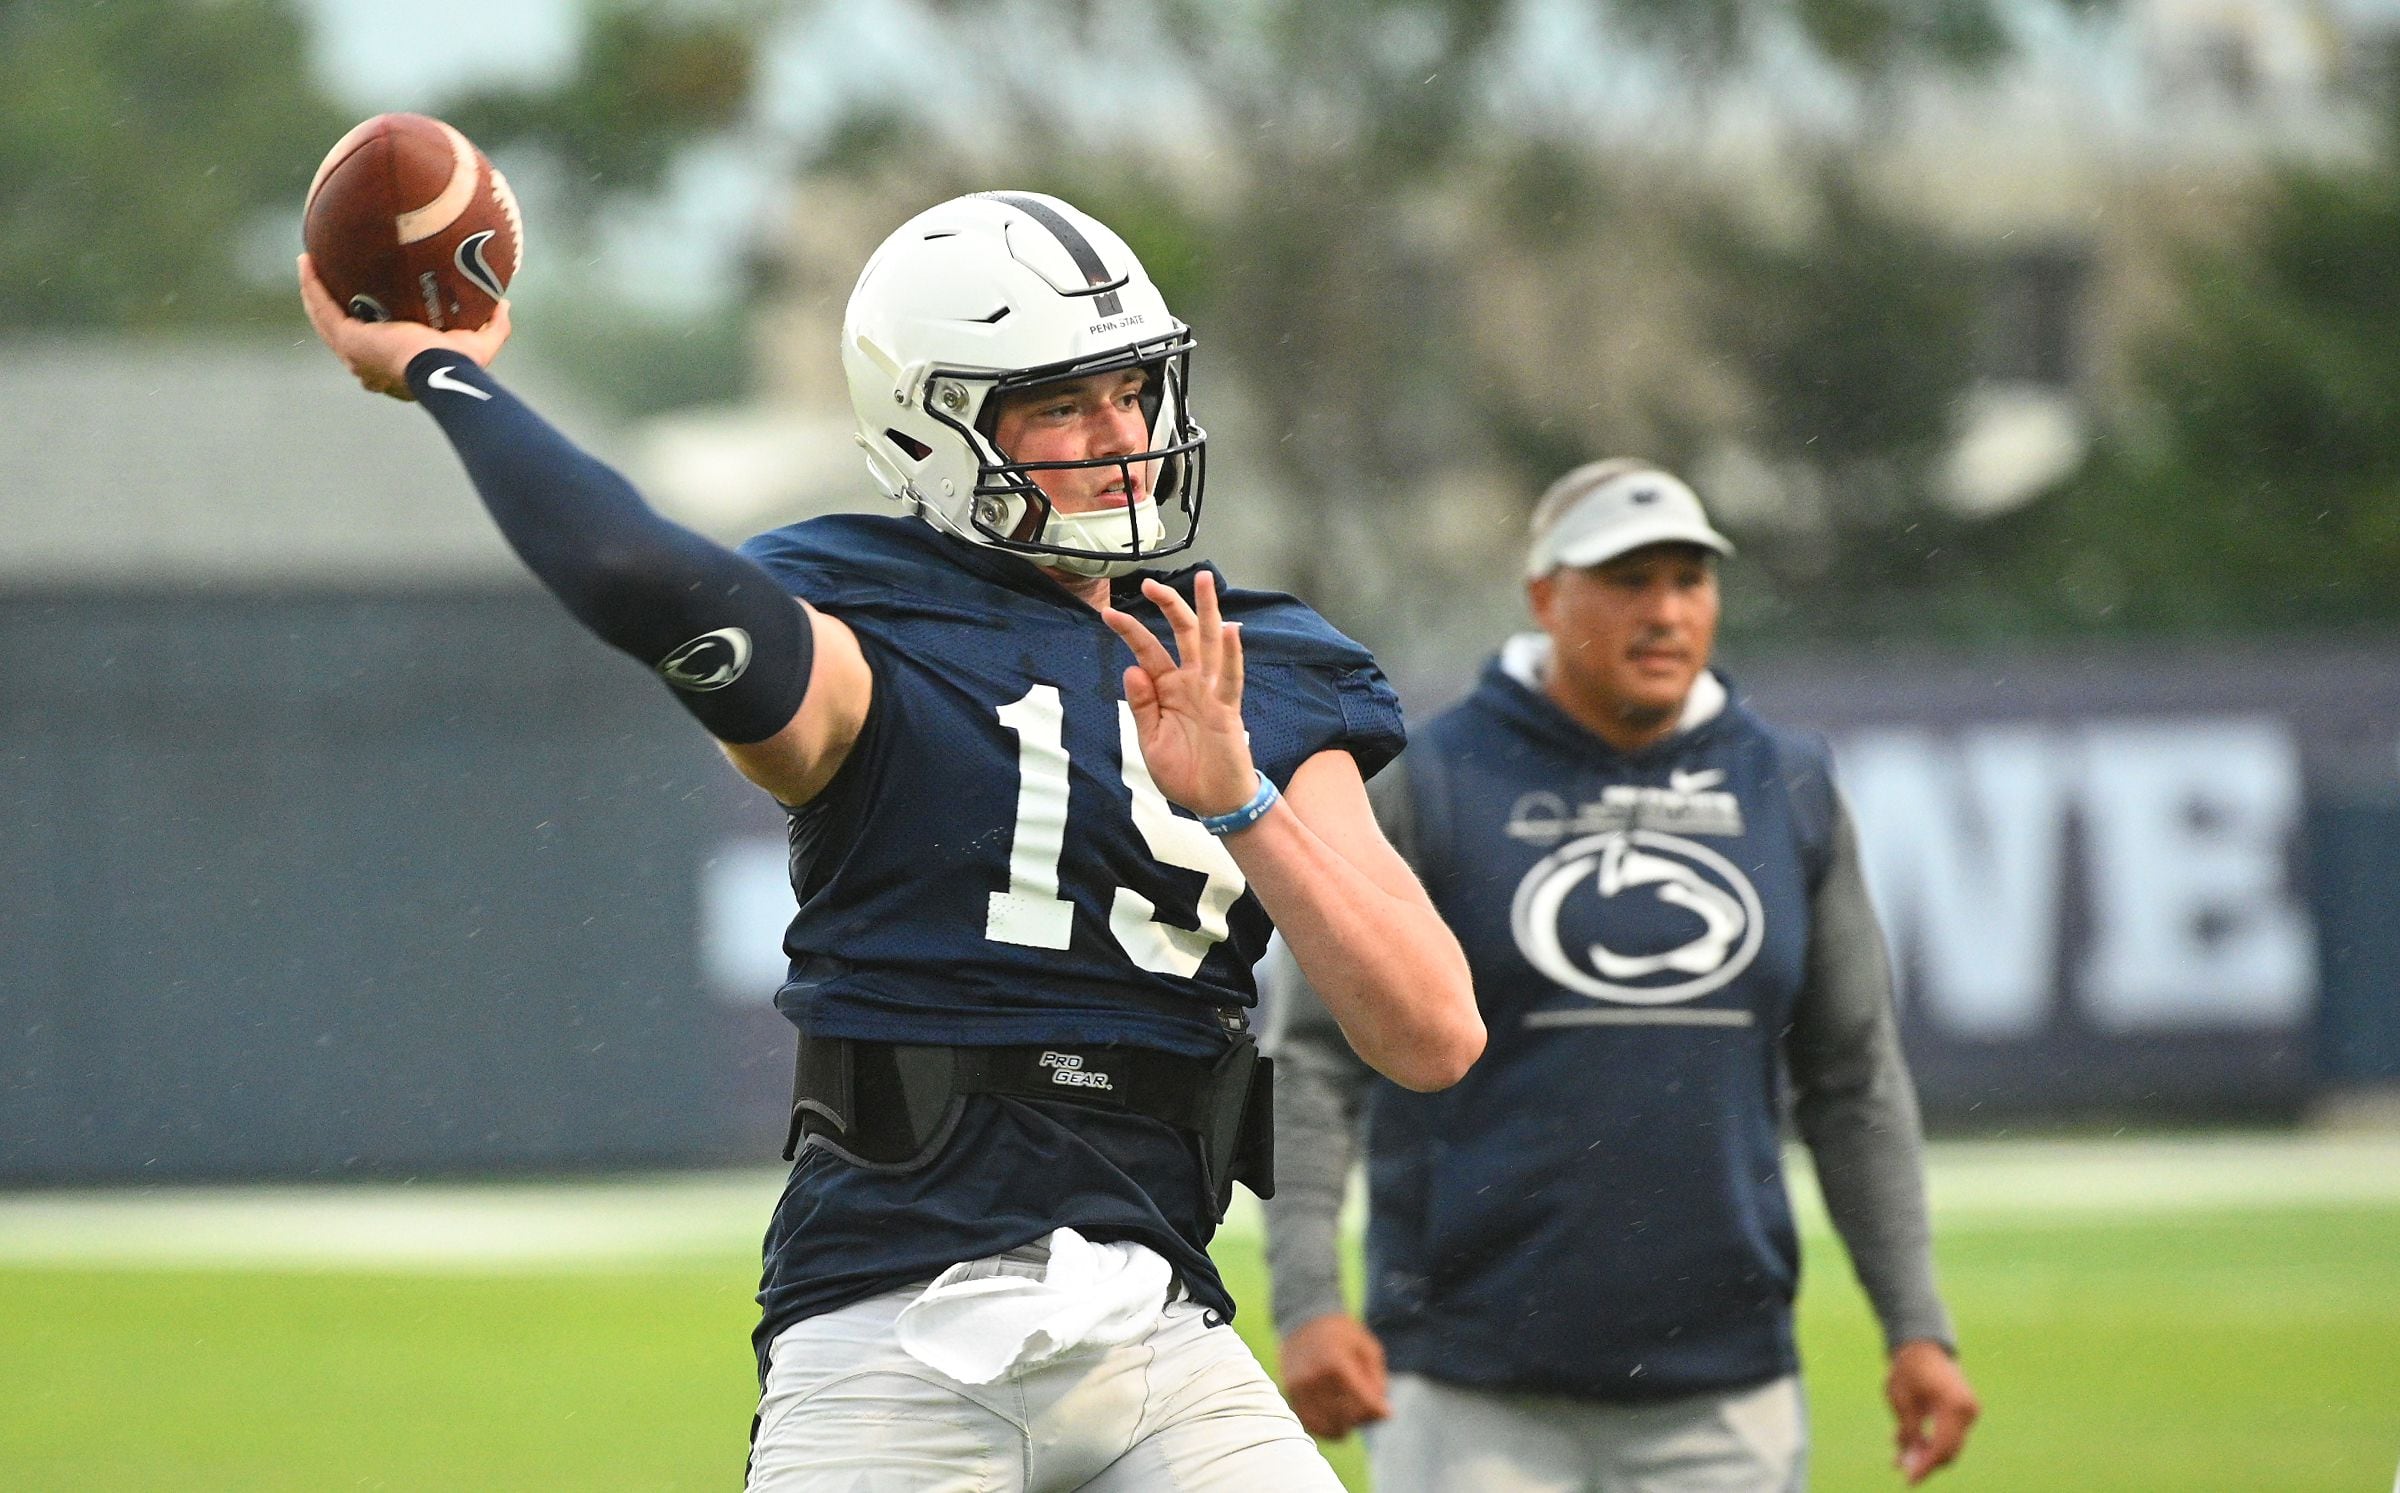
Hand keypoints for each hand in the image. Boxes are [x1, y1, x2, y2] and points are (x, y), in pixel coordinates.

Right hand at [297, 253, 509, 400]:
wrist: (443, 369)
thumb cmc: (460, 365)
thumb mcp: (481, 343)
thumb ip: (494, 326)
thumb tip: (503, 304)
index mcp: (393, 366)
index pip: (372, 345)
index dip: (363, 324)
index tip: (362, 299)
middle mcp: (368, 364)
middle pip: (340, 329)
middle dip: (330, 302)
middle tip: (326, 273)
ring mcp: (353, 354)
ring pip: (324, 319)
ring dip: (315, 290)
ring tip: (310, 263)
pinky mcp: (347, 341)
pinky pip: (322, 308)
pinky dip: (313, 286)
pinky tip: (307, 262)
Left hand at [1101, 570, 1255, 817]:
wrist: (1212, 802)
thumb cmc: (1184, 772)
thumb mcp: (1150, 741)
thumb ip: (1143, 706)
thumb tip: (1131, 669)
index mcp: (1169, 690)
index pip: (1148, 652)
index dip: (1130, 631)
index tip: (1108, 612)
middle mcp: (1191, 683)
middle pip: (1182, 634)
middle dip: (1169, 606)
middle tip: (1150, 583)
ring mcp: (1212, 693)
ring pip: (1210, 643)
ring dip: (1208, 611)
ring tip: (1204, 580)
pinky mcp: (1228, 709)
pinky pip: (1231, 678)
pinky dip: (1232, 655)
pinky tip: (1231, 631)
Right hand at [1278, 1312, 1390, 1438]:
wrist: (1303, 1319)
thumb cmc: (1341, 1333)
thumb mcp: (1367, 1347)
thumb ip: (1376, 1379)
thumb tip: (1380, 1411)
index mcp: (1336, 1362)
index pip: (1362, 1401)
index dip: (1379, 1411)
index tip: (1388, 1412)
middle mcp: (1314, 1377)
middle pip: (1347, 1416)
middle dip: (1364, 1417)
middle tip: (1371, 1410)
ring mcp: (1299, 1387)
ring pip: (1327, 1425)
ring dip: (1346, 1426)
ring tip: (1353, 1416)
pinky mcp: (1291, 1393)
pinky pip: (1310, 1423)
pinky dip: (1326, 1428)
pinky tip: (1337, 1423)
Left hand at [1887, 1339, 1978, 1483]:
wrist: (1923, 1344)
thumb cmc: (1909, 1368)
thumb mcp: (1902, 1400)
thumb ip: (1909, 1430)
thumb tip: (1909, 1460)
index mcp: (1954, 1406)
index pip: (1942, 1447)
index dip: (1925, 1467)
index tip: (1909, 1480)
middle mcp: (1967, 1411)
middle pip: (1949, 1450)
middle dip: (1925, 1463)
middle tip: (1901, 1470)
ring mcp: (1968, 1411)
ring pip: (1948, 1444)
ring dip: (1925, 1453)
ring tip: (1898, 1459)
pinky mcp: (1963, 1411)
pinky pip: (1948, 1433)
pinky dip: (1930, 1441)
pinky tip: (1906, 1445)